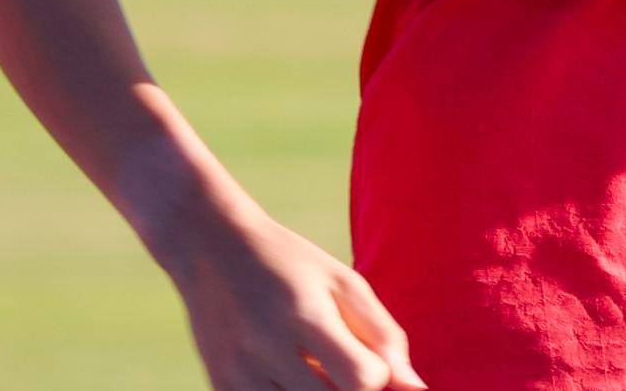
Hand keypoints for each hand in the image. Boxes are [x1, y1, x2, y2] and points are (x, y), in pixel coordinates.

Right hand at [163, 208, 425, 390]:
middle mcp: (267, 348)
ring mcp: (237, 374)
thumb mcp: (343, 283)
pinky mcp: (219, 387)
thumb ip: (382, 335)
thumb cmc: (291, 264)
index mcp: (305, 316)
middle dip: (349, 389)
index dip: (377, 375)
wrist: (210, 248)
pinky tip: (290, 375)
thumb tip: (415, 387)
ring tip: (315, 367)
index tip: (368, 358)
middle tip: (342, 363)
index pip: (361, 377)